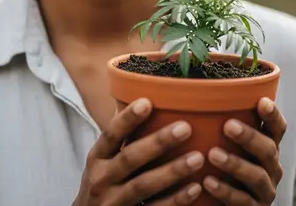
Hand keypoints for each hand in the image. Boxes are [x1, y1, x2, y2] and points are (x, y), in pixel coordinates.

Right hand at [72, 98, 203, 205]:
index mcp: (97, 157)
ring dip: (172, 171)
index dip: (128, 119)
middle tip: (185, 128)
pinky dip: (175, 200)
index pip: (111, 134)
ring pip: (144, 185)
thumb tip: (137, 98)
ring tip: (198, 158)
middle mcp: (101, 178)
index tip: (147, 102)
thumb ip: (118, 136)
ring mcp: (114, 202)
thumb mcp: (101, 160)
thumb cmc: (101, 183)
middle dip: (158, 143)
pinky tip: (195, 189)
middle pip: (130, 158)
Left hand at [204, 97, 286, 204]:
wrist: (218, 201)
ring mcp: (265, 190)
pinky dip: (226, 191)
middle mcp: (271, 166)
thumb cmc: (219, 161)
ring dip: (235, 164)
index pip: (277, 128)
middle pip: (268, 149)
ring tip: (212, 154)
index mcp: (266, 145)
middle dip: (249, 136)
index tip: (261, 101)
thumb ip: (218, 121)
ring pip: (257, 175)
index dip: (273, 115)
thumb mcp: (223, 140)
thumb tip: (189, 92)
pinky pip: (243, 201)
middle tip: (227, 125)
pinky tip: (208, 182)